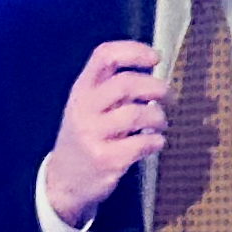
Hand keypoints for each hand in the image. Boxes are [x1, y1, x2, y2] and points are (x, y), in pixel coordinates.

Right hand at [42, 41, 166, 228]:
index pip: (104, 56)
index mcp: (81, 90)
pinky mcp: (106, 160)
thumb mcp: (87, 107)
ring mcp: (93, 135)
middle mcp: (84, 109)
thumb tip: (153, 71)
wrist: (63, 181)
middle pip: (125, 83)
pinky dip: (157, 141)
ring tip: (161, 123)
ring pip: (137, 114)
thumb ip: (112, 88)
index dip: (133, 50)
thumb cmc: (85, 137)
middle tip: (168, 96)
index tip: (155, 58)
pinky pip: (142, 144)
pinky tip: (156, 142)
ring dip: (158, 117)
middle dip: (156, 88)